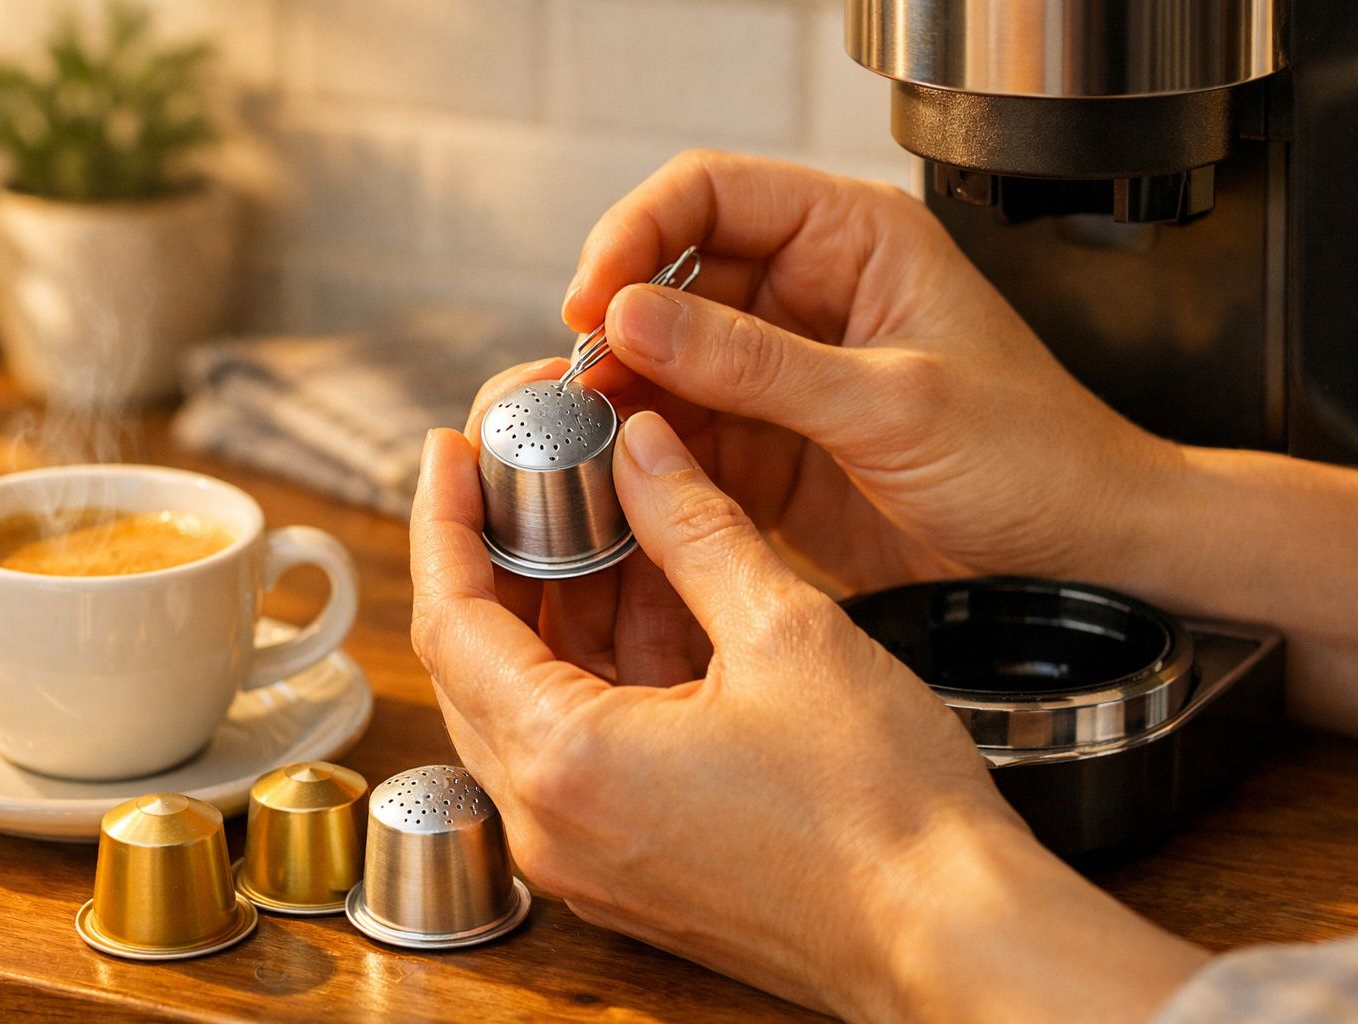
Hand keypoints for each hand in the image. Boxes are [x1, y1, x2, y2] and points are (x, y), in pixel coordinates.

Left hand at [410, 414, 1204, 1021]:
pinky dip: (599, 672)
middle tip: (529, 479)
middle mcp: (553, 824)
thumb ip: (695, 528)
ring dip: (557, 613)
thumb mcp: (786, 633)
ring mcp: (588, 856)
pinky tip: (651, 602)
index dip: (445, 522)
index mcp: (566, 763)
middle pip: (477, 666)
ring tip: (604, 524)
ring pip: (530, 707)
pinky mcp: (631, 867)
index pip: (451, 621)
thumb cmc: (883, 808)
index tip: (451, 453)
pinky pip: (579, 751)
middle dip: (498, 561)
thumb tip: (642, 449)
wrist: (952, 936)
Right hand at [556, 150, 1178, 595]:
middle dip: (616, 330)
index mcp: (852, 240)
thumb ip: (758, 364)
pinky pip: (688, 435)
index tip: (592, 297)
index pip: (711, 195)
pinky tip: (625, 479)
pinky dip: (649, 456)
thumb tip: (635, 319)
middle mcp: (806, 296)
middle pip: (671, 281)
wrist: (1081, 552)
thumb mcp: (893, 405)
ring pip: (667, 364)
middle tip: (576, 383)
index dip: (636, 233)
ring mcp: (782, 373)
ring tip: (589, 436)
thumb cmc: (1035, 457)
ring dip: (624, 398)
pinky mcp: (772, 445)